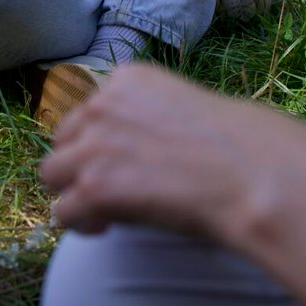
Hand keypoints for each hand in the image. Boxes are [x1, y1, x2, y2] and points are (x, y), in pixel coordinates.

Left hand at [40, 63, 273, 244]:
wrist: (253, 172)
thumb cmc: (240, 144)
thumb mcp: (186, 106)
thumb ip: (150, 118)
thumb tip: (140, 149)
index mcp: (129, 79)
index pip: (88, 110)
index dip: (101, 140)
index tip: (123, 160)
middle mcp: (103, 105)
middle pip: (63, 139)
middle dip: (81, 164)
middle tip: (111, 187)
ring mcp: (95, 145)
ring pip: (52, 174)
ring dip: (74, 193)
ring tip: (104, 210)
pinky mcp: (94, 187)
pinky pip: (63, 212)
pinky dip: (81, 224)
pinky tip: (106, 226)